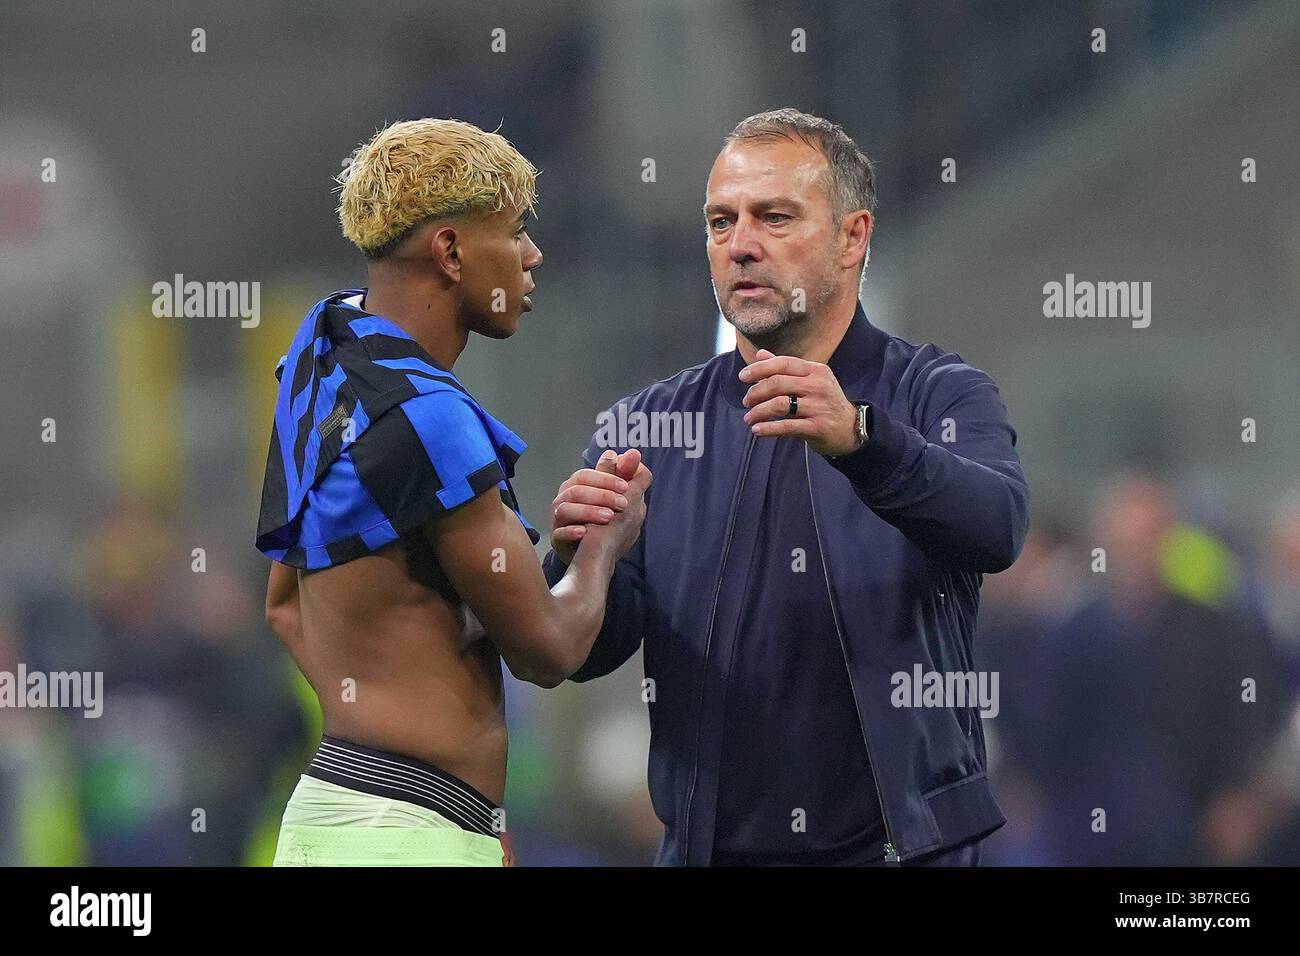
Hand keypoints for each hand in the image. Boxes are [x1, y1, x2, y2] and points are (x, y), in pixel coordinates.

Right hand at [550, 449, 646, 564]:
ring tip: (608, 517)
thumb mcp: (616, 495)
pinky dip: (571, 532)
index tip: (626, 487)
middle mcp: (564, 498)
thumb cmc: (603, 516)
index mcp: (577, 485)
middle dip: (601, 495)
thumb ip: (624, 473)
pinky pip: (559, 534)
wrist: (592, 552)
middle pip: (576, 490)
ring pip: (565, 509)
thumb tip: (634, 453)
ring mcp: (558, 519)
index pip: (587, 475)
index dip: (606, 479)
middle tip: (623, 504)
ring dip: (588, 511)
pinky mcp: (557, 539)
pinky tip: (584, 533)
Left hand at [738, 348, 861, 456]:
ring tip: (749, 417)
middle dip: (756, 392)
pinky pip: (787, 426)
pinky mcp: (818, 427)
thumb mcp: (810, 381)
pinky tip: (756, 430)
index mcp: (816, 370)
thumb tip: (760, 354)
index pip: (783, 363)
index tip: (742, 377)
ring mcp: (819, 406)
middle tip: (746, 402)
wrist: (850, 429)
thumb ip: (785, 369)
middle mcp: (819, 386)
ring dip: (758, 411)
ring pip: (779, 405)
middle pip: (777, 383)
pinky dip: (768, 428)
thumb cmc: (824, 402)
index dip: (759, 368)